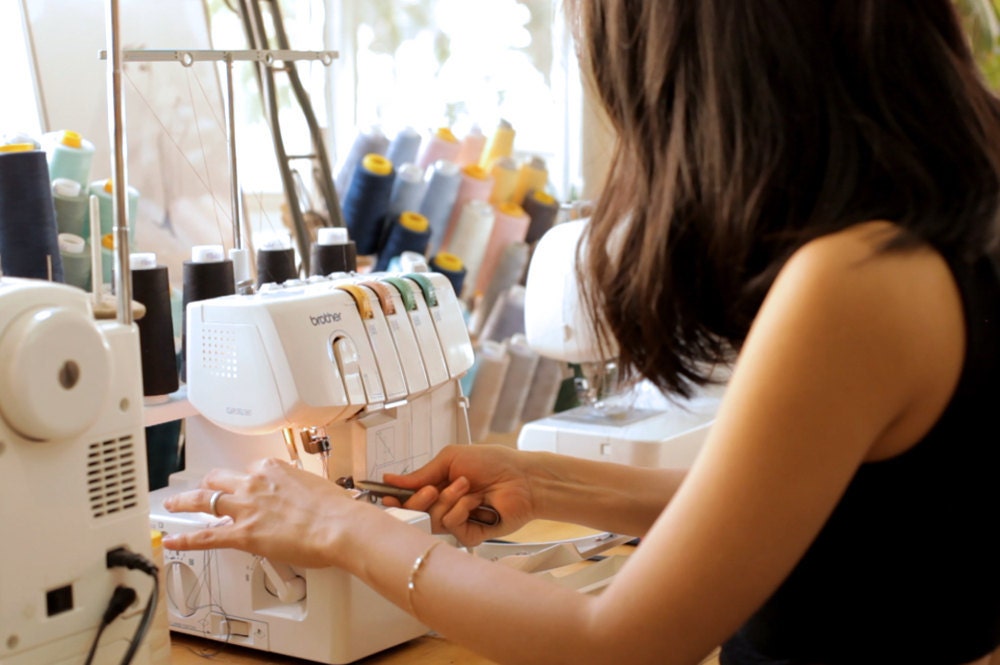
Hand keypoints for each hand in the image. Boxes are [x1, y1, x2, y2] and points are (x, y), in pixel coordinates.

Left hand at [161, 458, 373, 567]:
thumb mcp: (316, 485)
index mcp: (273, 469)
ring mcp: (245, 508)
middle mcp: (255, 484)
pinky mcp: (242, 534)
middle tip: (201, 488)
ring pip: (205, 500)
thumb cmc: (334, 509)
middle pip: (220, 479)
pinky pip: (205, 536)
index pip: (250, 470)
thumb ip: (300, 487)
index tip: (246, 486)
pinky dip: (186, 539)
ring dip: (185, 502)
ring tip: (174, 505)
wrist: (338, 526)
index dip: (247, 480)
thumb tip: (302, 493)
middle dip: (208, 483)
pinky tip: (174, 541)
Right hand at [382, 444, 535, 545]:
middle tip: (433, 488)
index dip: (395, 500)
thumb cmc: (492, 462)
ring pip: (432, 520)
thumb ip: (421, 474)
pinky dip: (461, 510)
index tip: (385, 497)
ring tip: (466, 487)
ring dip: (446, 500)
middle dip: (419, 500)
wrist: (521, 478)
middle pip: (415, 514)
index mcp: (437, 487)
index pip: (408, 499)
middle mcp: (443, 506)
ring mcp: (456, 521)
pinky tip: (476, 502)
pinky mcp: (468, 535)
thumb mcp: (451, 459)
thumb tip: (392, 479)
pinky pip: (451, 526)